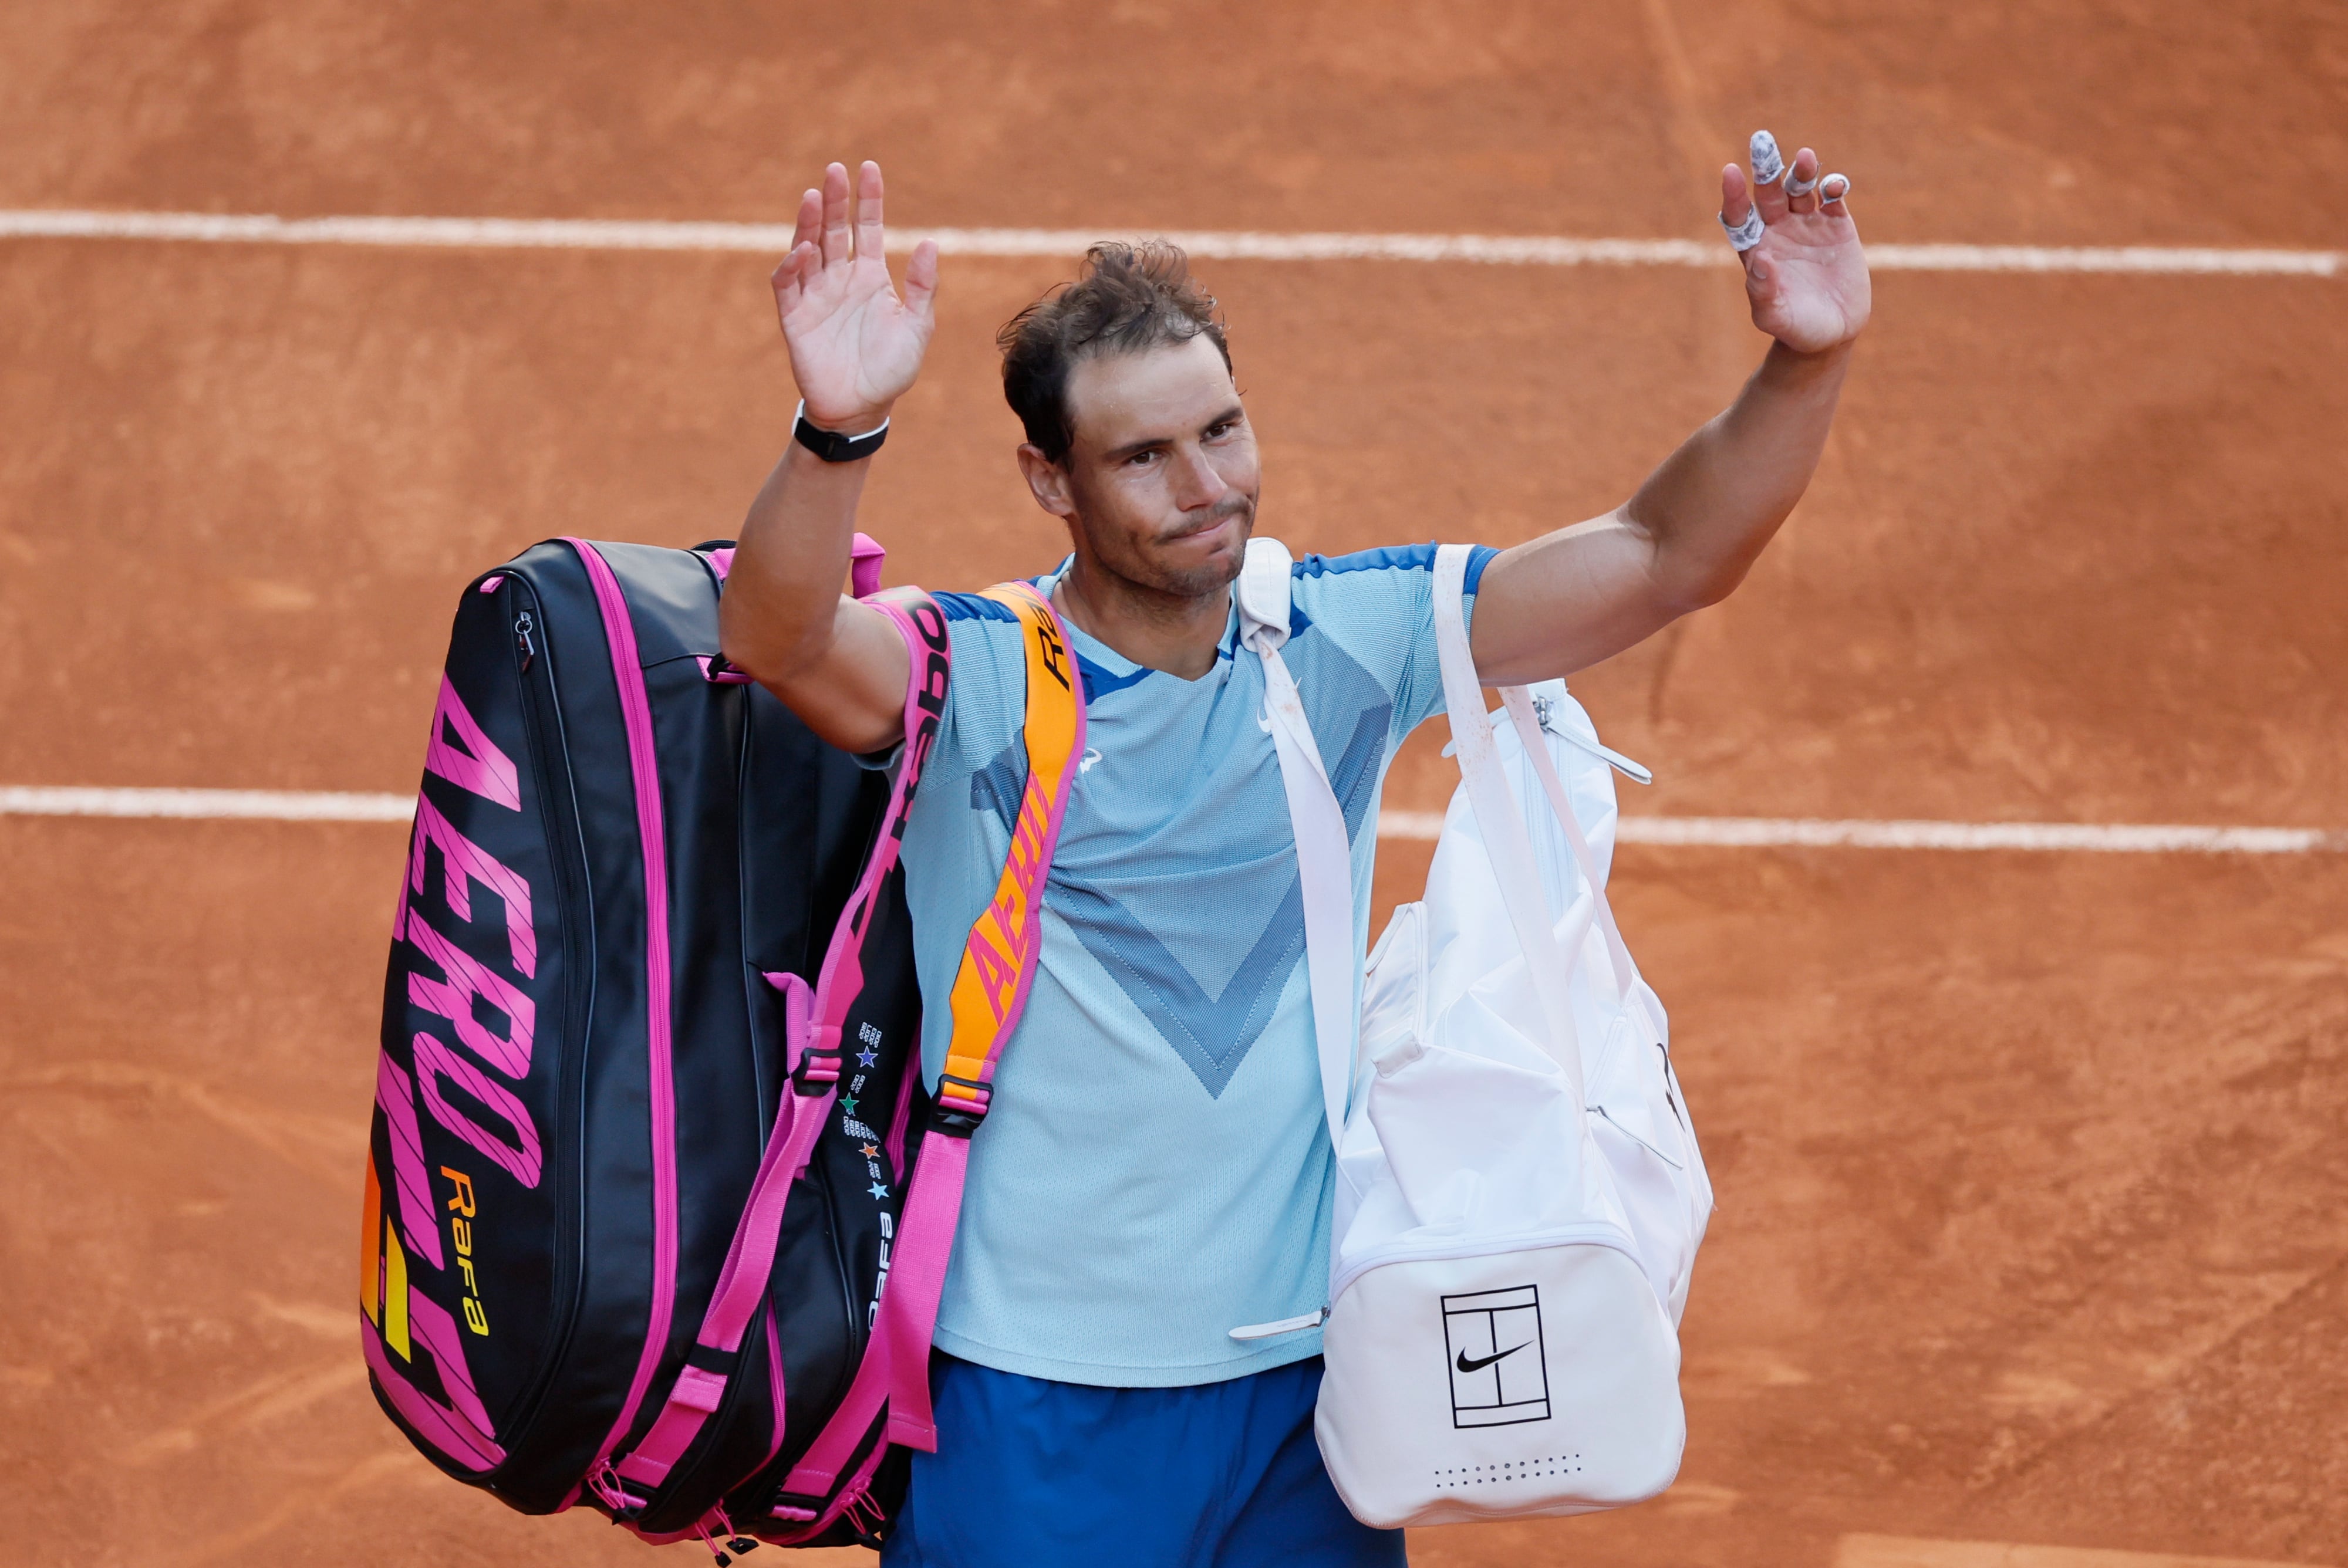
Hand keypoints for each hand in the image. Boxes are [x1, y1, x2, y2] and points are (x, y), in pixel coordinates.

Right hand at [771, 160, 939, 431]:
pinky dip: (791, 266)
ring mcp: (815, 295)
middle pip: (833, 229)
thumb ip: (922, 286)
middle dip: (833, 200)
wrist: (862, 408)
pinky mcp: (794, 317)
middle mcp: (840, 279)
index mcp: (870, 276)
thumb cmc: (892, 369)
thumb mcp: (917, 326)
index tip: (869, 168)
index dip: (868, 199)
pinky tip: (803, 250)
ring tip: (813, 195)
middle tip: (834, 170)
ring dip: (808, 223)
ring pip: (807, 249)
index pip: (866, 228)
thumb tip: (930, 241)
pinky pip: (788, 285)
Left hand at [1720, 133, 1869, 354]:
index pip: (1739, 216)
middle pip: (1768, 193)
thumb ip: (1763, 292)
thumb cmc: (1795, 328)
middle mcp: (1778, 231)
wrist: (1832, 332)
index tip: (1731, 172)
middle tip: (1762, 142)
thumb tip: (1759, 260)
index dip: (1734, 195)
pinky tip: (1834, 185)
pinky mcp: (1836, 225)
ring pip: (1800, 189)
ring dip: (1800, 172)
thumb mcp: (1775, 317)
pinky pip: (1832, 197)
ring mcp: (1807, 225)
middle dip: (1766, 169)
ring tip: (1804, 157)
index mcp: (1756, 249)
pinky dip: (1833, 187)